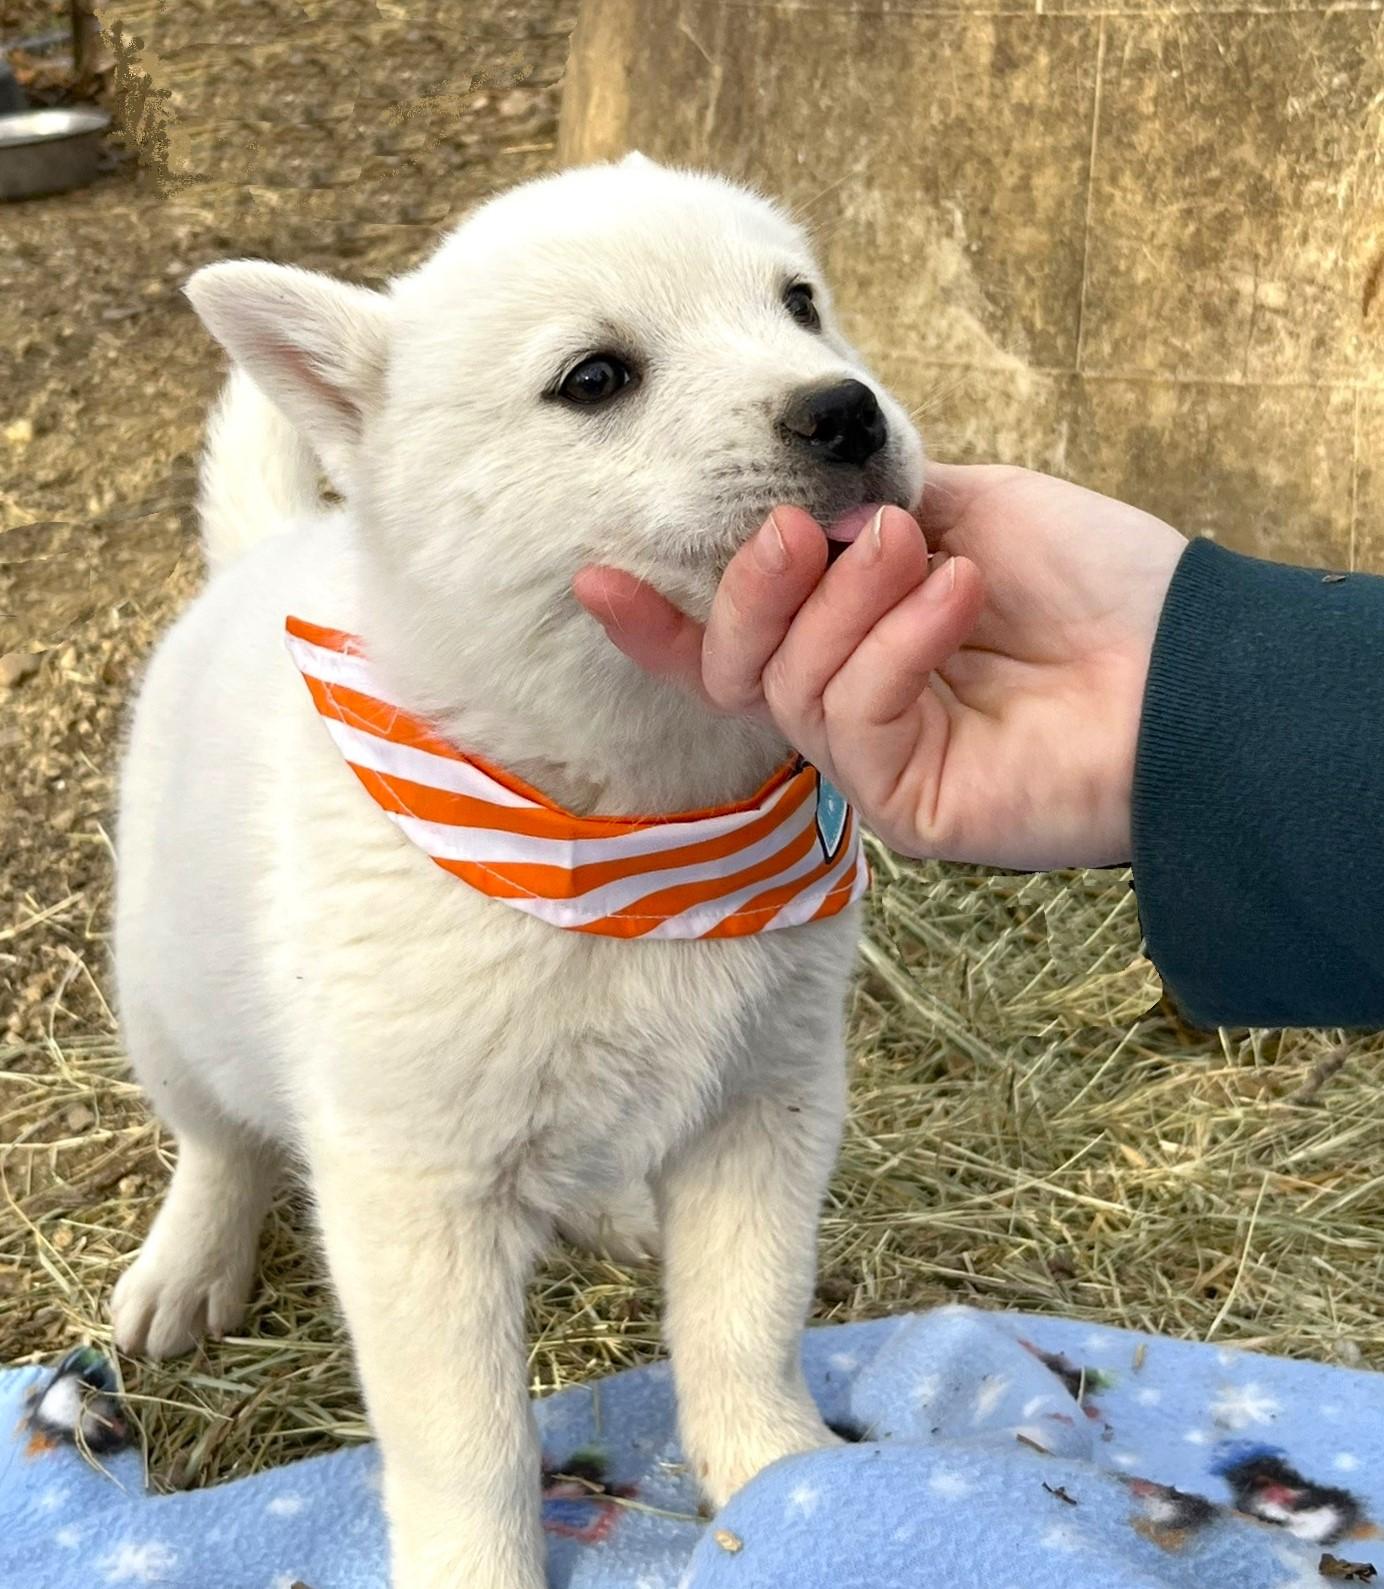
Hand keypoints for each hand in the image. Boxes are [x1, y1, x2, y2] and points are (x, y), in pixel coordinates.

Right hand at [573, 463, 1186, 869]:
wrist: (1193, 660)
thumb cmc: (1097, 583)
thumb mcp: (964, 508)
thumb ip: (865, 509)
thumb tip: (793, 509)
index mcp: (861, 647)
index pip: (738, 648)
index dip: (662, 620)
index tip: (592, 575)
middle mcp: (857, 713)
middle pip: (739, 669)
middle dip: (751, 590)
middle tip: (799, 530)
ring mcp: (878, 767)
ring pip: (788, 688)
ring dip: (845, 602)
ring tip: (916, 549)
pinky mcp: (905, 809)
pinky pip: (850, 720)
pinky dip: (895, 643)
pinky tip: (959, 596)